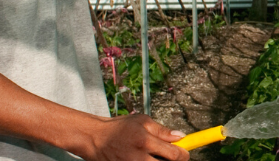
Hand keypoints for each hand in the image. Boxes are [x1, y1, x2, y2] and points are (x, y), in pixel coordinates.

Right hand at [73, 114, 187, 160]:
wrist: (94, 139)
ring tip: (152, 156)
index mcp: (145, 141)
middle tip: (170, 157)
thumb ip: (162, 130)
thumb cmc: (119, 128)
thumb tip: (181, 137)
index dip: (184, 155)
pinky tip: (144, 159)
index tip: (184, 153)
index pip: (175, 155)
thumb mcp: (142, 121)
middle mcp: (139, 158)